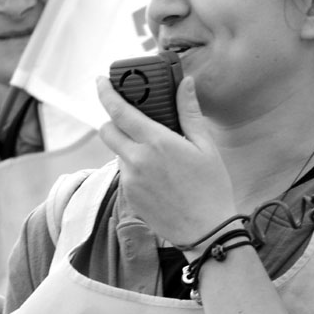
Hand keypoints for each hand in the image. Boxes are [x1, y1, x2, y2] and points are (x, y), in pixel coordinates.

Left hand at [96, 75, 237, 249]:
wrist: (207, 232)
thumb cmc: (211, 187)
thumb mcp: (205, 146)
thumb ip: (189, 112)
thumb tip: (185, 83)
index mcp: (156, 142)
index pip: (119, 111)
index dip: (106, 93)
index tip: (101, 81)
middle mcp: (137, 160)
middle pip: (107, 130)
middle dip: (114, 119)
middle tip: (132, 118)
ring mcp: (130, 180)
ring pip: (117, 152)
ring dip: (128, 145)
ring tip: (158, 154)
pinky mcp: (129, 197)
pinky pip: (125, 173)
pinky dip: (135, 166)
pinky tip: (159, 175)